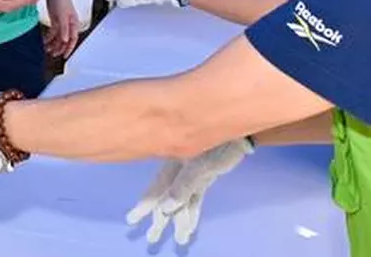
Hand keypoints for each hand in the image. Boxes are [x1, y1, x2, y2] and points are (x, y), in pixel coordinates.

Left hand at [43, 0, 79, 57]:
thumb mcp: (63, 15)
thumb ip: (64, 28)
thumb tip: (65, 40)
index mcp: (73, 22)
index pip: (73, 39)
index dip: (69, 48)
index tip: (64, 56)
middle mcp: (69, 23)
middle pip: (65, 39)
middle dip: (60, 47)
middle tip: (53, 54)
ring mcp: (61, 21)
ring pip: (58, 36)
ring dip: (53, 43)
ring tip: (47, 49)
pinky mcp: (55, 19)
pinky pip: (53, 31)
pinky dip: (49, 37)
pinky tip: (44, 41)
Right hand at [127, 139, 252, 245]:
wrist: (238, 132)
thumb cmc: (217, 145)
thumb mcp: (199, 167)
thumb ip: (182, 187)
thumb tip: (165, 208)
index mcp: (172, 165)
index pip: (155, 190)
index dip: (144, 205)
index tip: (132, 219)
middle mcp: (179, 170)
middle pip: (166, 199)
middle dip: (160, 220)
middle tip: (152, 238)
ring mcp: (192, 174)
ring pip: (181, 201)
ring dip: (180, 220)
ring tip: (180, 239)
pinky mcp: (205, 176)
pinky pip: (195, 198)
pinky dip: (193, 212)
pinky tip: (191, 225)